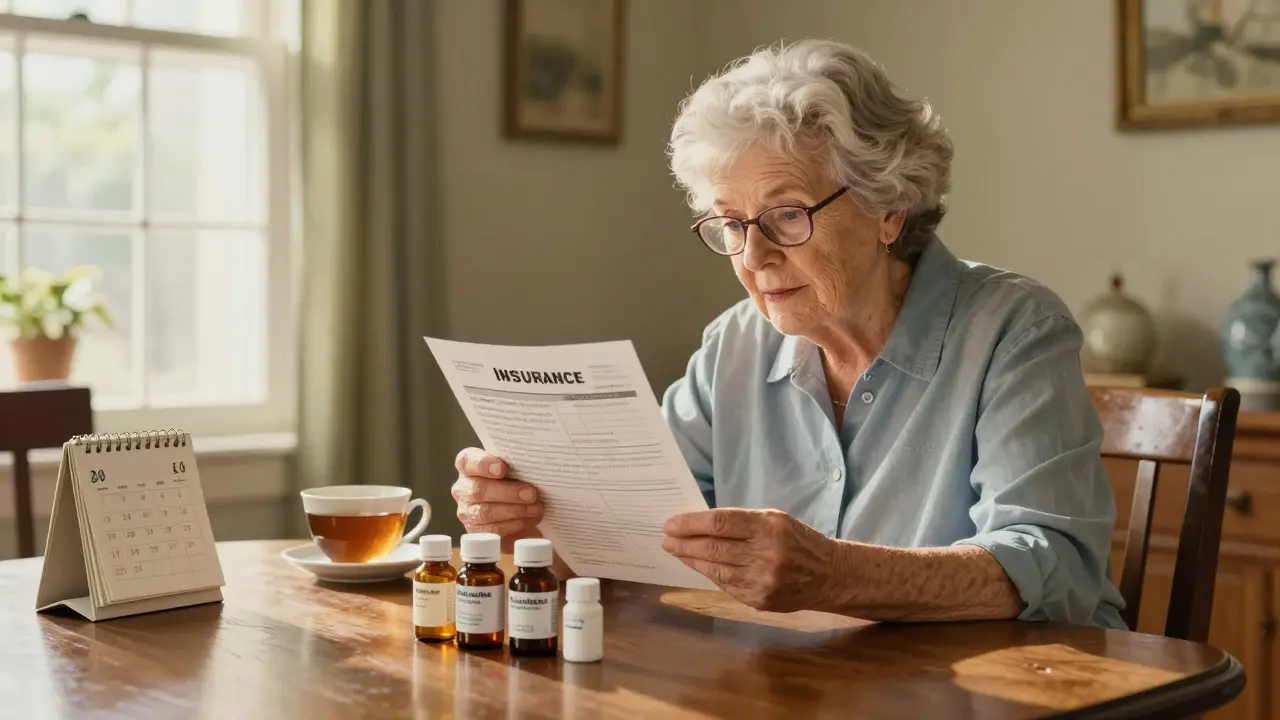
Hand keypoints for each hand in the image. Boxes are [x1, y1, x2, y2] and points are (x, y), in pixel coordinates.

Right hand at [451, 448, 544, 537]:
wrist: (517, 511)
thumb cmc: (515, 482)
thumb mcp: (515, 469)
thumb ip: (517, 465)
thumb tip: (535, 469)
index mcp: (468, 465)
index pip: (468, 460)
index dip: (483, 464)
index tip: (502, 469)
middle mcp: (463, 487)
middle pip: (478, 490)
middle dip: (508, 492)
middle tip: (531, 494)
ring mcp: (466, 511)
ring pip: (485, 512)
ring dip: (515, 510)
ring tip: (536, 508)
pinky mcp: (475, 531)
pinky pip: (492, 529)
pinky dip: (514, 524)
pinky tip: (530, 519)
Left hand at [661, 508, 840, 611]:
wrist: (828, 575)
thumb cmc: (798, 540)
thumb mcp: (774, 520)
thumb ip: (741, 523)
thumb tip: (699, 526)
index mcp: (769, 527)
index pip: (720, 523)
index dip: (691, 524)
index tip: (670, 524)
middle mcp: (765, 555)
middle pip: (713, 548)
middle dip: (684, 543)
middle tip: (666, 539)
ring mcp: (762, 581)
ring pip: (715, 569)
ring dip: (691, 560)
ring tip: (676, 551)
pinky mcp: (759, 601)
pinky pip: (725, 585)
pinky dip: (708, 574)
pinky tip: (697, 566)